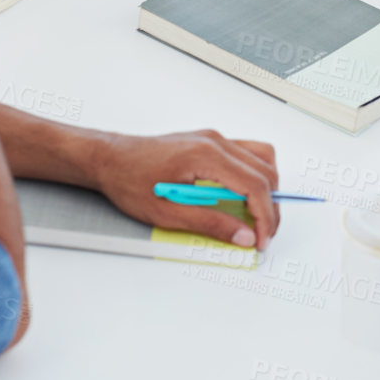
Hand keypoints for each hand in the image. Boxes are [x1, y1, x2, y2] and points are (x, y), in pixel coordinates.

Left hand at [90, 130, 279, 249]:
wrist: (109, 159)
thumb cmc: (130, 180)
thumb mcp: (168, 212)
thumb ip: (211, 224)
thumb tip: (243, 236)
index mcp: (206, 155)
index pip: (255, 185)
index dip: (264, 217)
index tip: (261, 240)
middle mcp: (215, 141)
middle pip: (265, 172)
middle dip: (270, 207)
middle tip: (262, 234)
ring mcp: (214, 139)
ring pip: (261, 159)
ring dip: (265, 189)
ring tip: (257, 216)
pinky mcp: (210, 142)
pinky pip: (246, 155)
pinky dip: (253, 177)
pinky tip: (241, 197)